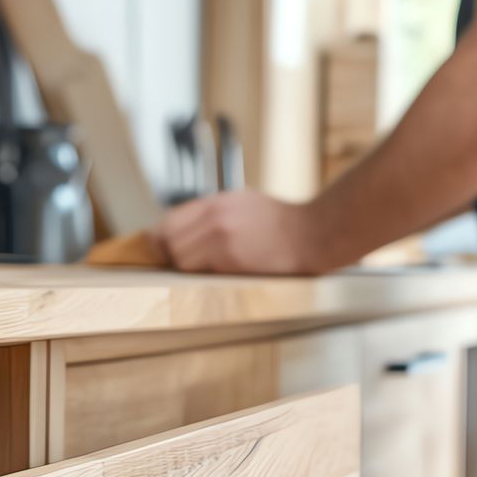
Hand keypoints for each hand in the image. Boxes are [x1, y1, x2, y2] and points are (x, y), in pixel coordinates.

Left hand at [152, 191, 322, 274]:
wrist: (314, 233)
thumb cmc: (285, 225)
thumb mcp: (247, 205)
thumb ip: (217, 215)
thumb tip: (189, 232)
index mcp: (218, 201)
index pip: (171, 220)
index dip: (162, 239)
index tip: (163, 252)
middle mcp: (215, 213)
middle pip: (168, 238)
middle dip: (169, 255)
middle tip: (180, 267)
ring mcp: (220, 233)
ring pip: (178, 256)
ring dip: (185, 268)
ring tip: (205, 271)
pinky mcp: (228, 254)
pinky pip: (196, 269)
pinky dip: (199, 275)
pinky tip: (217, 274)